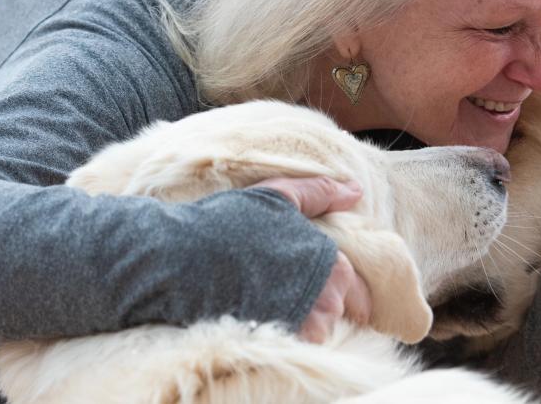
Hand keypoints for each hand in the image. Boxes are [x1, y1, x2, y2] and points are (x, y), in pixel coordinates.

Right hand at [246, 176, 372, 342]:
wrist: (185, 261)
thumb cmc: (233, 225)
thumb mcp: (280, 197)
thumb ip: (320, 194)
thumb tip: (355, 191)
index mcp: (332, 264)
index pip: (355, 290)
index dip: (337, 291)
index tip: (317, 290)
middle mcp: (327, 300)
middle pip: (335, 313)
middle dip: (317, 307)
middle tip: (283, 294)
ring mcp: (304, 328)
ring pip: (316, 334)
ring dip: (300, 326)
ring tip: (268, 309)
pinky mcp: (279, 348)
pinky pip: (293, 350)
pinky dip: (282, 340)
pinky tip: (260, 326)